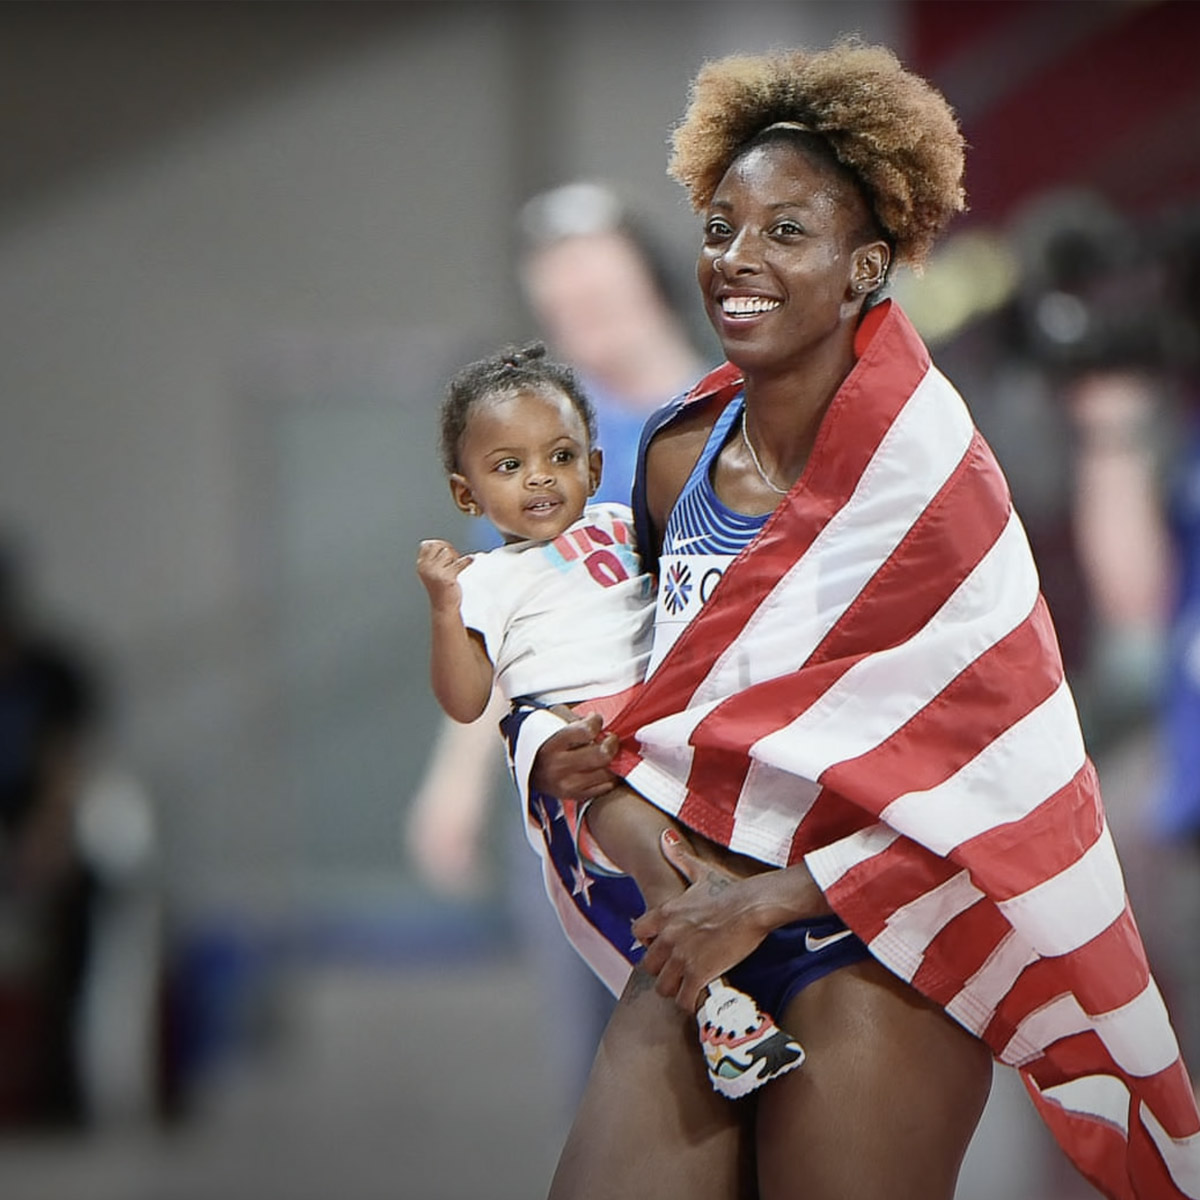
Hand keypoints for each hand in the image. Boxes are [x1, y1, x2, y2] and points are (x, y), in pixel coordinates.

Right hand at [416, 539, 471, 608]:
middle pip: (439, 546)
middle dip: (448, 550)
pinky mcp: (446, 578)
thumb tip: (442, 544)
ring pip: (448, 553)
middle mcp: (425, 567)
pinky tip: (472, 560)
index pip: (428, 544)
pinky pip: (459, 563)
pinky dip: (467, 560)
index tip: (446, 551)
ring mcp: (435, 573)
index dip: (439, 545)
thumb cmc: (442, 588)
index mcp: (421, 565)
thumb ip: (435, 557)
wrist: (444, 607)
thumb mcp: (433, 571)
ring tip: (455, 570)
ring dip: (455, 559)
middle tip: (452, 562)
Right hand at [529, 710, 618, 799]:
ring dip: (612, 761)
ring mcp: (569, 784)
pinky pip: (606, 787)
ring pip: (607, 773)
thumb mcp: (550, 723)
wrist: (528, 772)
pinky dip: (609, 776)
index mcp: (552, 745)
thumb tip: (595, 720)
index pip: (586, 731)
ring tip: (606, 753)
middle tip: (609, 739)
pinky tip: (602, 768)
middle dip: (611, 743)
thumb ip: (573, 718)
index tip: (595, 720)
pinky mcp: (576, 796)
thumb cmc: (542, 744)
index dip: (596, 721)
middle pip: (602, 754)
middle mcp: (560, 767)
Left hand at [631, 830, 771, 1012]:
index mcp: (666, 913)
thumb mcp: (700, 872)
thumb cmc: (730, 890)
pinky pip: (684, 999)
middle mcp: (668, 936)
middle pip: (648, 965)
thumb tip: (664, 838)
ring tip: (689, 986)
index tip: (663, 945)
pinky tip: (700, 996)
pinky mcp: (699, 973)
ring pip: (663, 987)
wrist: (753, 906)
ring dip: (675, 989)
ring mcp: (682, 957)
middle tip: (678, 971)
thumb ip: (679, 858)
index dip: (648, 942)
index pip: (637, 933)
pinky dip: (691, 1002)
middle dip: (662, 970)